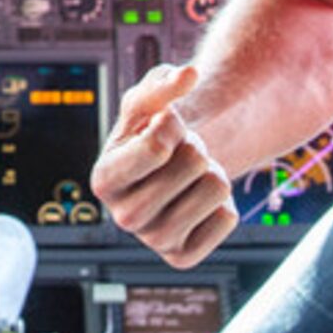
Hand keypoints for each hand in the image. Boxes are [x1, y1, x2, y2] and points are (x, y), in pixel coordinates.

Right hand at [89, 63, 236, 267]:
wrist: (173, 167)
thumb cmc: (154, 131)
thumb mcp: (149, 101)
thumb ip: (163, 82)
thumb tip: (188, 75)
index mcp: (104, 179)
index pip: (157, 146)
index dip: (173, 124)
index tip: (165, 126)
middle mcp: (123, 217)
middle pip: (193, 163)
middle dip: (195, 147)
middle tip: (180, 156)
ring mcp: (153, 240)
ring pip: (216, 189)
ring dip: (212, 172)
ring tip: (191, 177)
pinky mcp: (182, 257)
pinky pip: (228, 218)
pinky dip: (222, 203)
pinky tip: (198, 203)